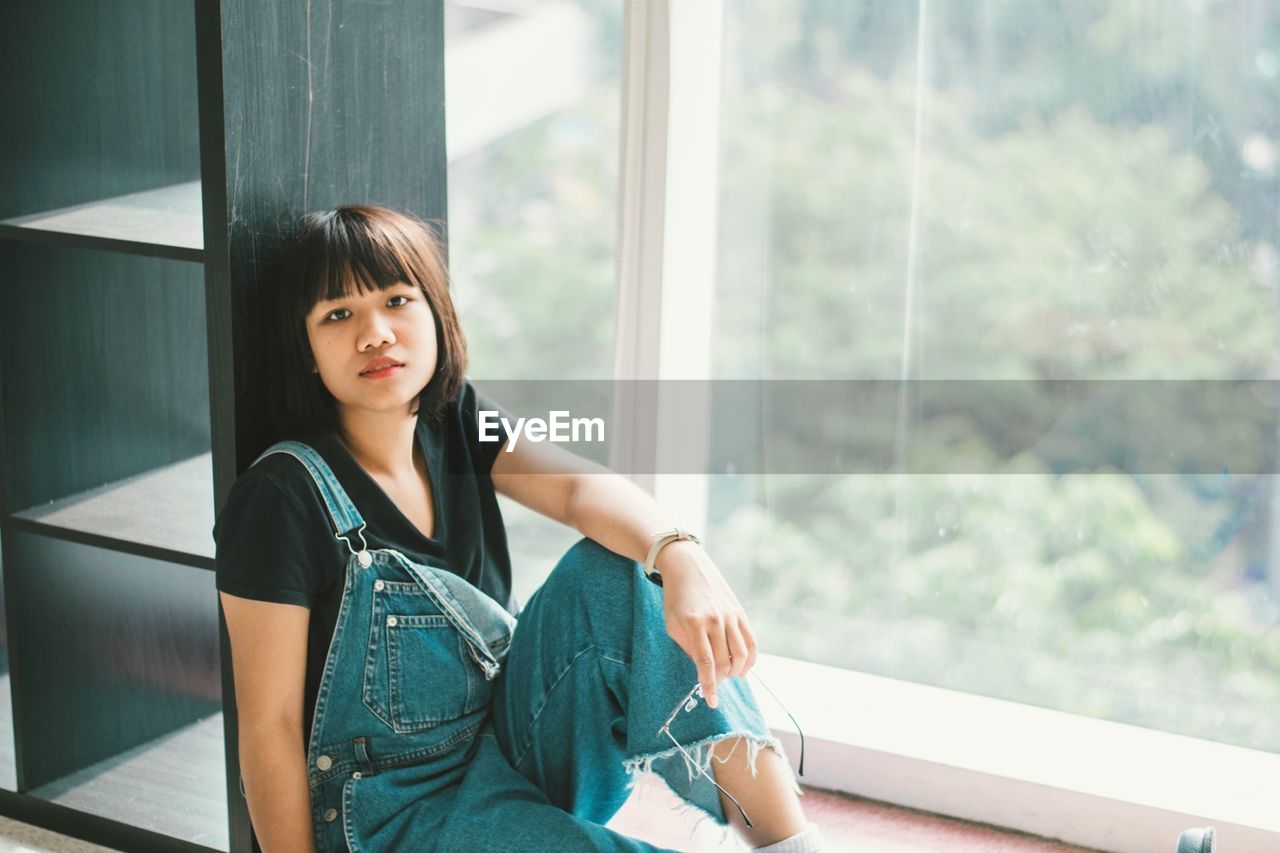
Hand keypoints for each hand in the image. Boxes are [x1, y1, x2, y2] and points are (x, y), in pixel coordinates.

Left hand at [657, 541, 757, 708]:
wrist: (688, 566)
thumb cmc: (675, 597)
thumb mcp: (673, 624)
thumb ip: (689, 648)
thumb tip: (705, 671)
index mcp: (694, 624)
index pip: (706, 664)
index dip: (710, 686)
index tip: (711, 701)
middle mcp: (715, 620)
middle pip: (725, 662)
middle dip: (720, 680)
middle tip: (714, 684)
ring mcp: (730, 615)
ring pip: (741, 655)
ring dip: (735, 672)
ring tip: (727, 676)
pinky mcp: (740, 612)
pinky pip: (751, 641)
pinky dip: (750, 659)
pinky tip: (743, 668)